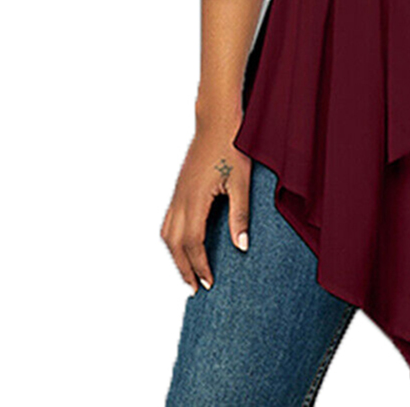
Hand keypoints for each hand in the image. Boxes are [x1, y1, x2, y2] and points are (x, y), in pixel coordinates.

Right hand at [160, 121, 251, 292]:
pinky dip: (172, 239)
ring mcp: (177, 191)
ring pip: (167, 232)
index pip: (193, 243)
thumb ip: (240, 214)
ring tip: (187, 272)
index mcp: (195, 199)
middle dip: (184, 268)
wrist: (217, 120)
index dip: (200, 266)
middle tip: (195, 289)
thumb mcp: (242, 181)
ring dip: (175, 255)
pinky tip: (183, 243)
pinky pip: (168, 219)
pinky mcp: (179, 186)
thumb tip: (241, 247)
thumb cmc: (233, 147)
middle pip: (175, 243)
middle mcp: (181, 198)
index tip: (209, 283)